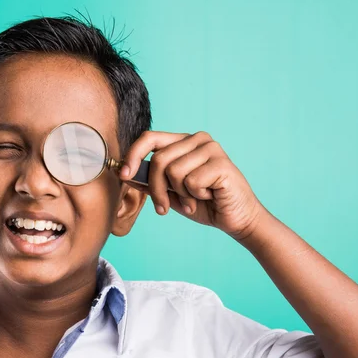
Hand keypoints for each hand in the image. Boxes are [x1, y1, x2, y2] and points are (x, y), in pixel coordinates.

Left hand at [120, 130, 266, 240]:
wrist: (235, 219)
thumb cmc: (204, 205)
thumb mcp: (170, 193)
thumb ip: (150, 181)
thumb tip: (124, 173)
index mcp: (183, 142)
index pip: (150, 138)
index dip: (133, 156)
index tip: (123, 175)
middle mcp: (197, 139)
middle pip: (159, 160)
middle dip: (156, 189)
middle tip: (164, 207)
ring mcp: (211, 148)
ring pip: (173, 171)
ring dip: (180, 194)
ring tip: (195, 199)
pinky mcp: (221, 163)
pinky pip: (191, 181)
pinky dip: (196, 196)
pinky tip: (209, 196)